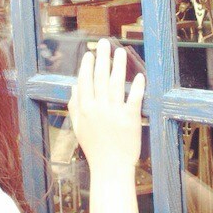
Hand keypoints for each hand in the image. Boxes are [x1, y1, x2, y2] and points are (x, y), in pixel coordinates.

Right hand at [68, 38, 144, 172]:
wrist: (110, 169)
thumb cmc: (95, 149)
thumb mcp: (78, 128)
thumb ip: (74, 106)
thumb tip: (73, 86)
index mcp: (85, 110)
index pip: (84, 82)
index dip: (87, 66)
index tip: (90, 53)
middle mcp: (98, 109)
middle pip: (99, 77)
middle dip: (101, 58)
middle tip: (104, 43)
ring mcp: (114, 113)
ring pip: (115, 84)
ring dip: (118, 66)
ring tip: (120, 52)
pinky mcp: (130, 120)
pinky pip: (133, 99)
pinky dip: (136, 87)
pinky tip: (139, 75)